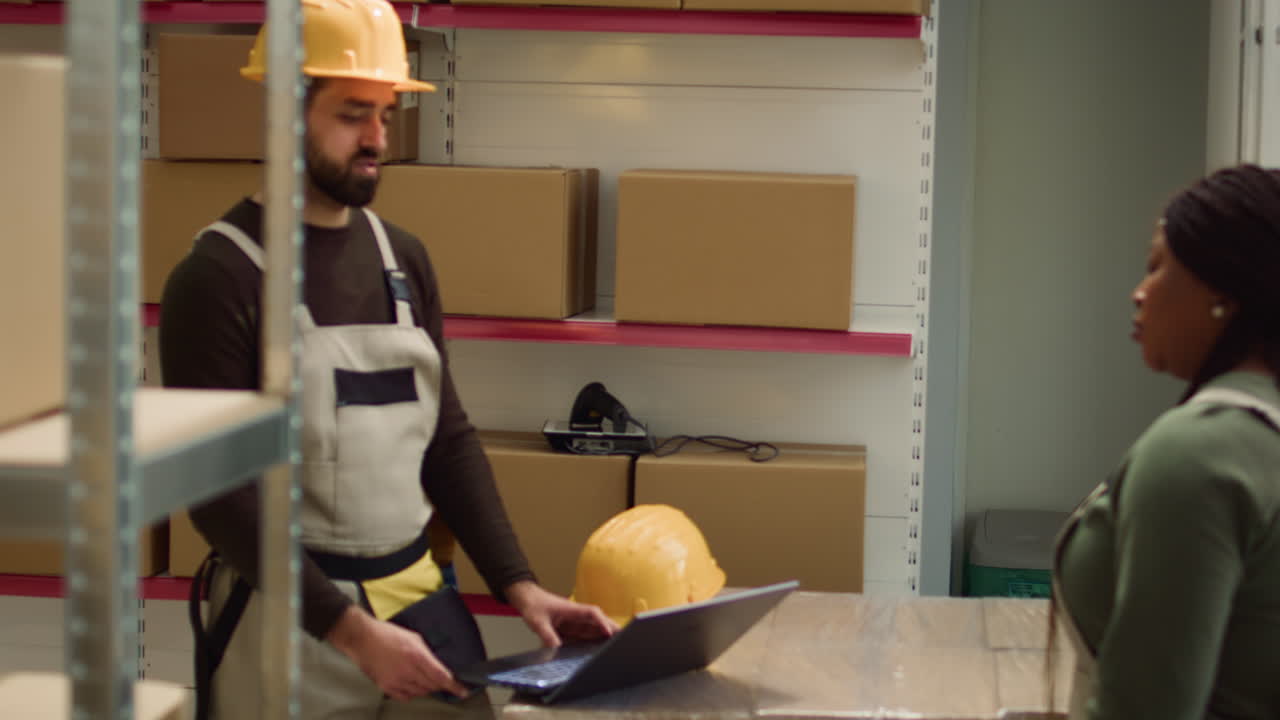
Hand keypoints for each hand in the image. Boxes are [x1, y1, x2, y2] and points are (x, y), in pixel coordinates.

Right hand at [326, 605, 470, 700]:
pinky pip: (405, 697)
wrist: (362, 639)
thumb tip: (438, 665)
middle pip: (432, 686)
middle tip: (439, 678)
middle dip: (439, 684)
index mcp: (417, 655)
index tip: (463, 691)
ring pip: (420, 692)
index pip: (441, 676)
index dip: (454, 686)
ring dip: (426, 687)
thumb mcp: (413, 637)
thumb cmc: (388, 634)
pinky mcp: (386, 687)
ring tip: (421, 676)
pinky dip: (412, 693)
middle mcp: (408, 671)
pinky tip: (410, 684)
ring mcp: (397, 681)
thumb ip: (427, 653)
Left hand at [504, 580, 619, 647]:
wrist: (527, 599)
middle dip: (611, 629)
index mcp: (572, 609)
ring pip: (595, 629)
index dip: (602, 622)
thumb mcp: (538, 622)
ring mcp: (576, 622)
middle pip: (599, 621)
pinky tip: (600, 649)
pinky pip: (586, 635)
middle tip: (624, 640)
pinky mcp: (572, 628)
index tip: (609, 632)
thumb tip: (557, 650)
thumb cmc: (534, 605)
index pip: (592, 613)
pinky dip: (594, 641)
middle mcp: (577, 615)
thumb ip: (548, 636)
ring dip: (605, 637)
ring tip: (616, 648)